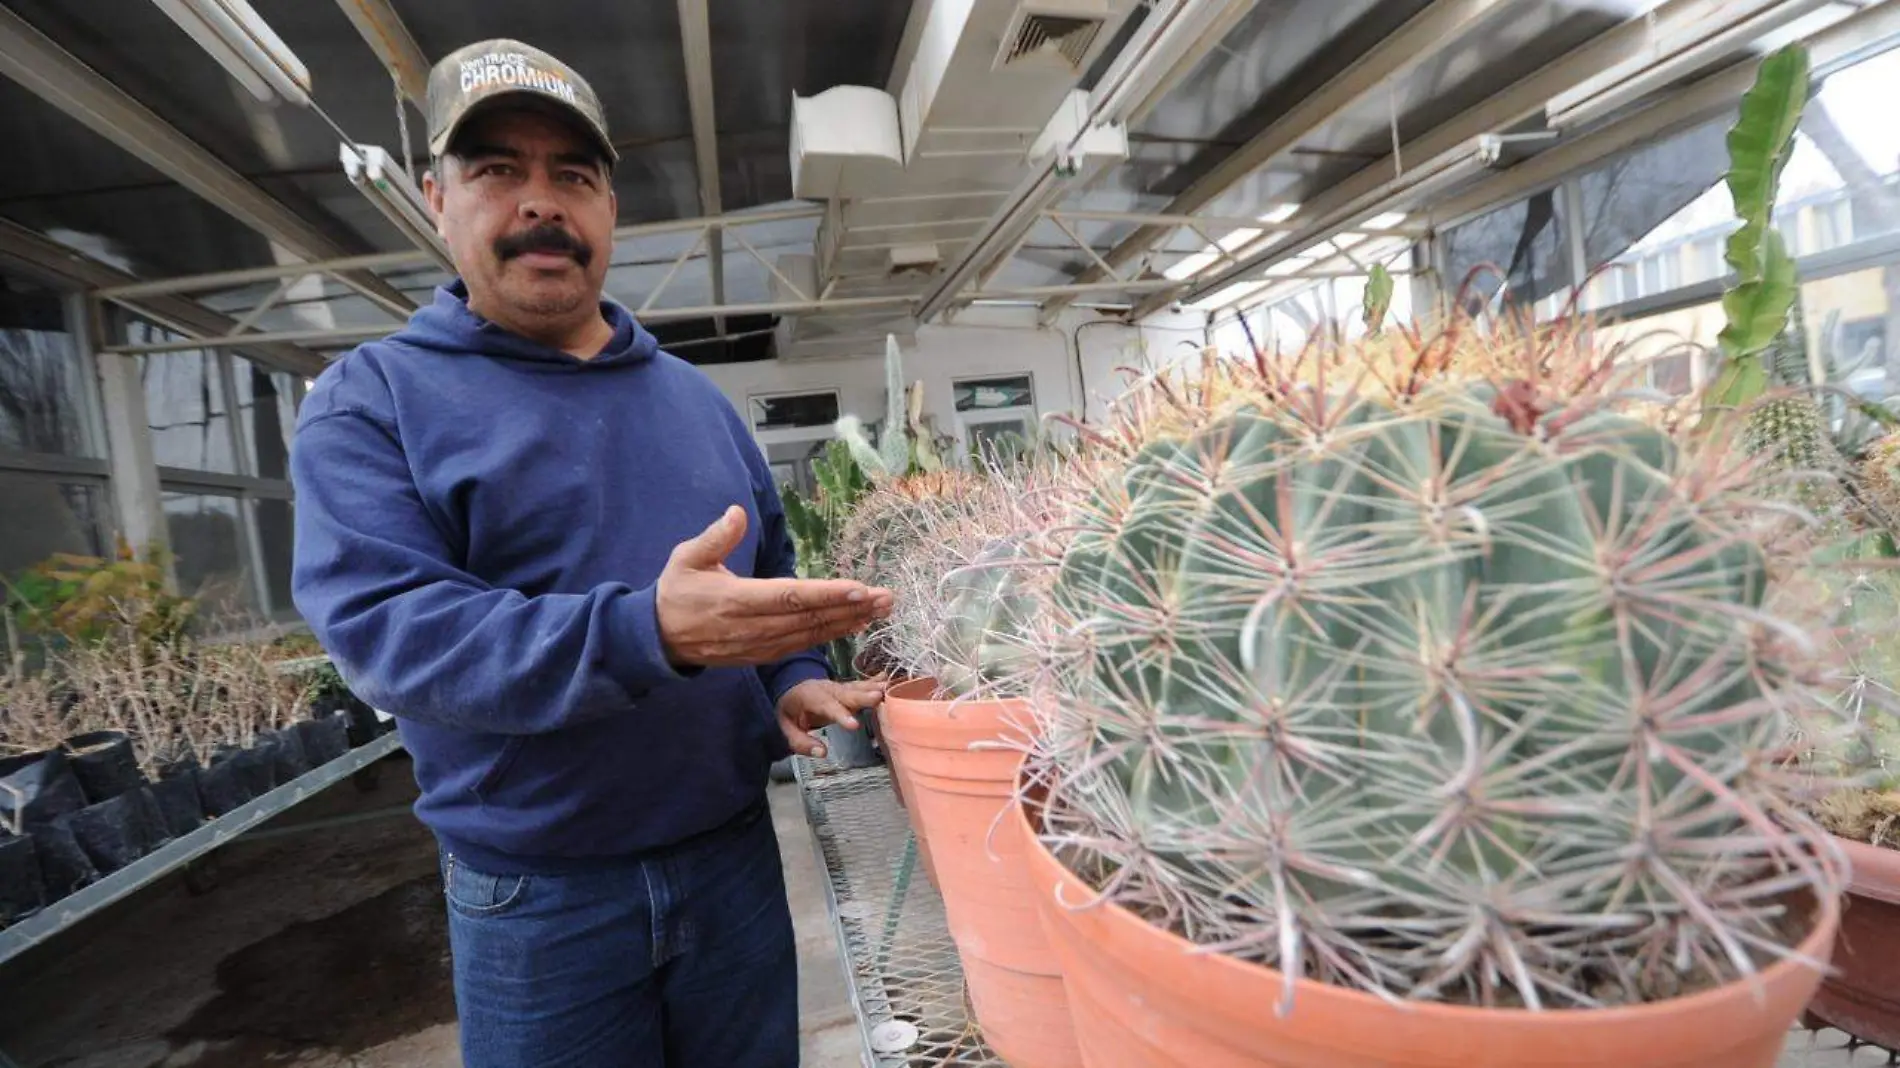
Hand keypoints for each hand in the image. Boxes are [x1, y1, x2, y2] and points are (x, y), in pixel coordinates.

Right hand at [657, 505, 893, 667]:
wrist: (659, 639)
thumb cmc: (676, 592)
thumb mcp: (685, 558)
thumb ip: (715, 537)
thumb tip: (737, 512)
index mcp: (736, 600)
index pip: (789, 597)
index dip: (826, 594)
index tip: (859, 588)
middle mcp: (753, 627)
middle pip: (810, 618)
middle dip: (852, 608)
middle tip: (887, 597)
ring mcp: (760, 645)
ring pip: (812, 634)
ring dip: (849, 621)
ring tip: (882, 609)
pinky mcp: (763, 654)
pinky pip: (803, 644)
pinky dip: (832, 634)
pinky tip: (855, 623)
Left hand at [777, 677, 888, 759]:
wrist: (792, 687)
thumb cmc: (790, 709)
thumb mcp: (786, 727)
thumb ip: (801, 741)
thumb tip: (822, 752)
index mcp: (810, 697)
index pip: (826, 706)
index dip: (840, 715)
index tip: (855, 725)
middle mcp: (828, 689)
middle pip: (846, 693)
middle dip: (863, 696)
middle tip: (879, 697)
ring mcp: (839, 687)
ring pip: (857, 687)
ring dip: (874, 687)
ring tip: (890, 688)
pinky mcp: (848, 687)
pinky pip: (863, 685)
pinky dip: (876, 682)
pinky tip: (889, 680)